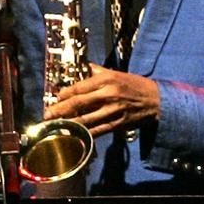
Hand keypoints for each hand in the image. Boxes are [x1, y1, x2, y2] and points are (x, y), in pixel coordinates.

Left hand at [42, 63, 159, 135]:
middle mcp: (108, 94)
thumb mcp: (115, 73)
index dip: (65, 94)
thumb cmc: (134, 84)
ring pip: (87, 119)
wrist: (155, 100)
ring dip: (70, 124)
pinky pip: (98, 130)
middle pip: (79, 103)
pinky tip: (75, 136)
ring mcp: (113, 111)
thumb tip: (81, 67)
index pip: (80, 87)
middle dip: (61, 110)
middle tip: (48, 115)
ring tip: (57, 126)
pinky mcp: (118, 124)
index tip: (55, 98)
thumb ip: (97, 71)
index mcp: (106, 80)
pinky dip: (85, 134)